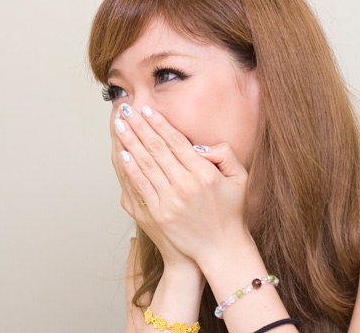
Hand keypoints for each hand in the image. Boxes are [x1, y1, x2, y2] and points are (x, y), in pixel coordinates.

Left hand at [112, 103, 251, 265]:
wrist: (221, 250)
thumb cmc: (231, 212)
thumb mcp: (239, 180)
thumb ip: (225, 155)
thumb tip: (199, 146)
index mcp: (204, 174)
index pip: (175, 141)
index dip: (159, 123)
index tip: (147, 109)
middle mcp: (185, 186)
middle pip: (156, 148)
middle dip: (139, 126)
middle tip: (126, 109)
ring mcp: (169, 201)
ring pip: (145, 164)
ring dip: (129, 142)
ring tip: (119, 125)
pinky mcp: (158, 215)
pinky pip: (140, 186)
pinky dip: (130, 168)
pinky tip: (121, 153)